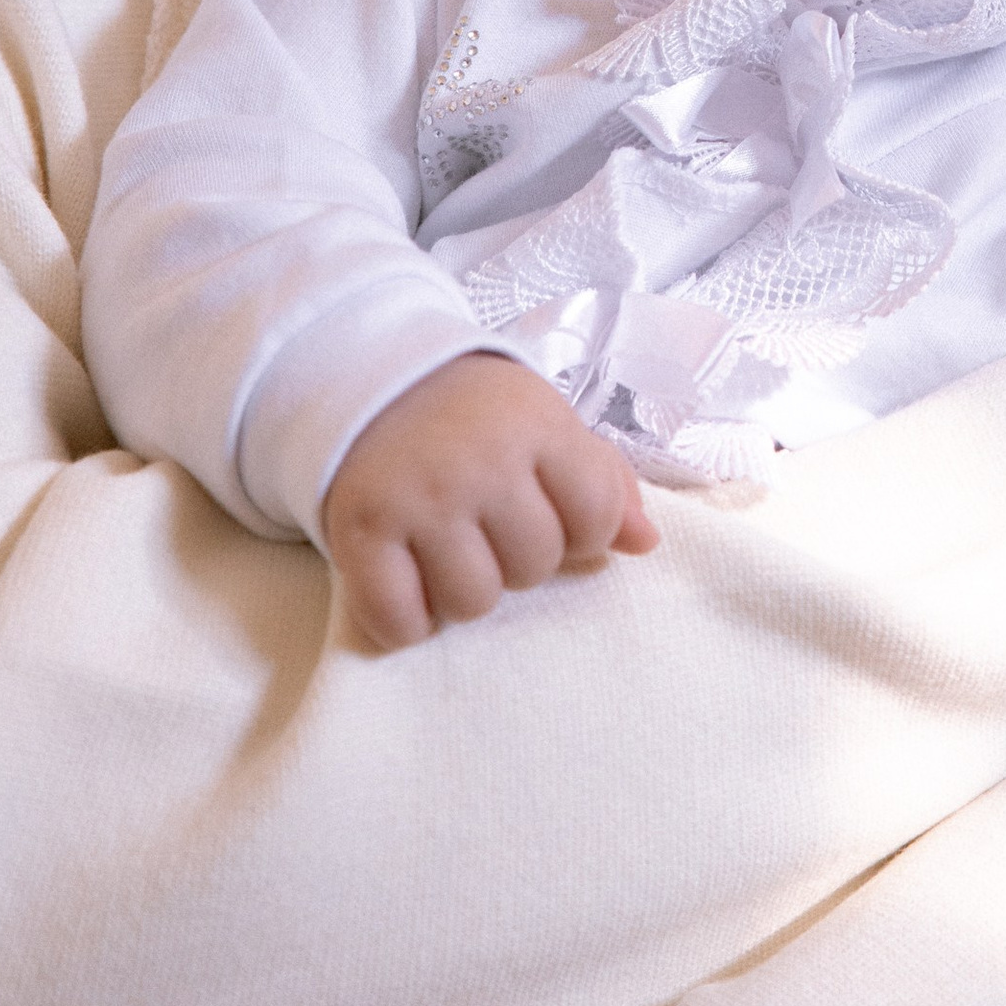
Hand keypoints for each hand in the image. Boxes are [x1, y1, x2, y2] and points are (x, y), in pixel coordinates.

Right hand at [324, 354, 658, 650]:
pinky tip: (409, 582)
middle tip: (489, 526)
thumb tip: (646, 543)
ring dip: (466, 591)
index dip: (584, 532)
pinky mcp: (359, 532)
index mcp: (536, 426)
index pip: (596, 516)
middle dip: (520, 560)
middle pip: (535, 566)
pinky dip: (407, 621)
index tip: (552, 513)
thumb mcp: (547, 425)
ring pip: (473, 601)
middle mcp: (478, 462)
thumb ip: (603, 482)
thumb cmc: (476, 416)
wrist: (374, 384)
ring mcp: (417, 499)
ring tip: (450, 551)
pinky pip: (401, 620)